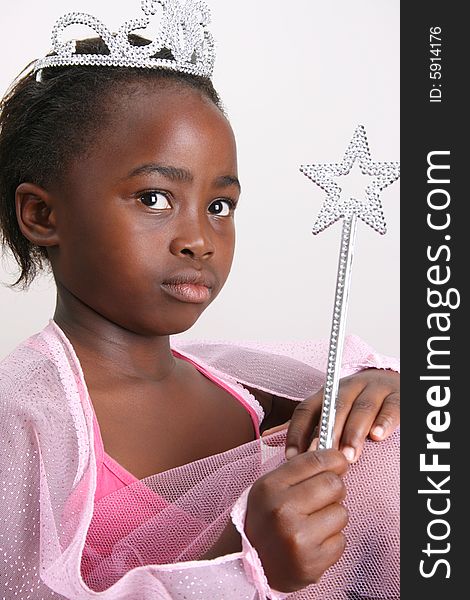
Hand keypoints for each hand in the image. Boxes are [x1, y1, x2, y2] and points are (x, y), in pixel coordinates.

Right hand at [245, 449, 348, 592]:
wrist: (246, 565)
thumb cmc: (264, 520)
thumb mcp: (270, 488)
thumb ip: (299, 470)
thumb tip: (336, 456)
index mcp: (270, 487)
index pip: (314, 461)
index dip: (333, 458)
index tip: (338, 462)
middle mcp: (282, 511)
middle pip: (334, 484)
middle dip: (334, 489)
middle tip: (324, 497)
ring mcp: (298, 538)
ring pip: (342, 513)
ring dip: (333, 517)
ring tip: (314, 523)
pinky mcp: (312, 563)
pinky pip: (341, 541)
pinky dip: (332, 541)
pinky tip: (314, 543)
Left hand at [263, 368, 399, 462]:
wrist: (395, 383)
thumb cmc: (356, 404)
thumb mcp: (327, 411)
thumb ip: (302, 426)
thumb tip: (266, 437)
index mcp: (328, 393)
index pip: (307, 408)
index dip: (297, 432)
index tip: (292, 457)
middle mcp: (349, 387)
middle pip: (334, 408)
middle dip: (327, 435)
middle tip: (323, 459)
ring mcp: (374, 389)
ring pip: (362, 408)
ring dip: (354, 432)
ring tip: (350, 456)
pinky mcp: (397, 396)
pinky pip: (391, 407)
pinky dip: (384, 421)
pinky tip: (378, 436)